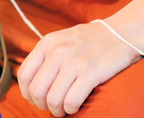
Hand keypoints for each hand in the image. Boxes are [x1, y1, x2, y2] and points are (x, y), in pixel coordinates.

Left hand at [17, 21, 138, 116]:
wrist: (120, 33)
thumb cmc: (88, 40)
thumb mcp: (60, 40)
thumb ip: (44, 56)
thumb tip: (30, 82)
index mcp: (46, 43)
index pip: (24, 75)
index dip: (26, 92)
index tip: (35, 98)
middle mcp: (56, 52)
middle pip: (36, 91)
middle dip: (41, 104)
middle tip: (50, 106)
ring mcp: (73, 62)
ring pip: (52, 100)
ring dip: (56, 110)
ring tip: (62, 108)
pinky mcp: (91, 73)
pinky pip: (71, 101)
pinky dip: (71, 109)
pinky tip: (74, 106)